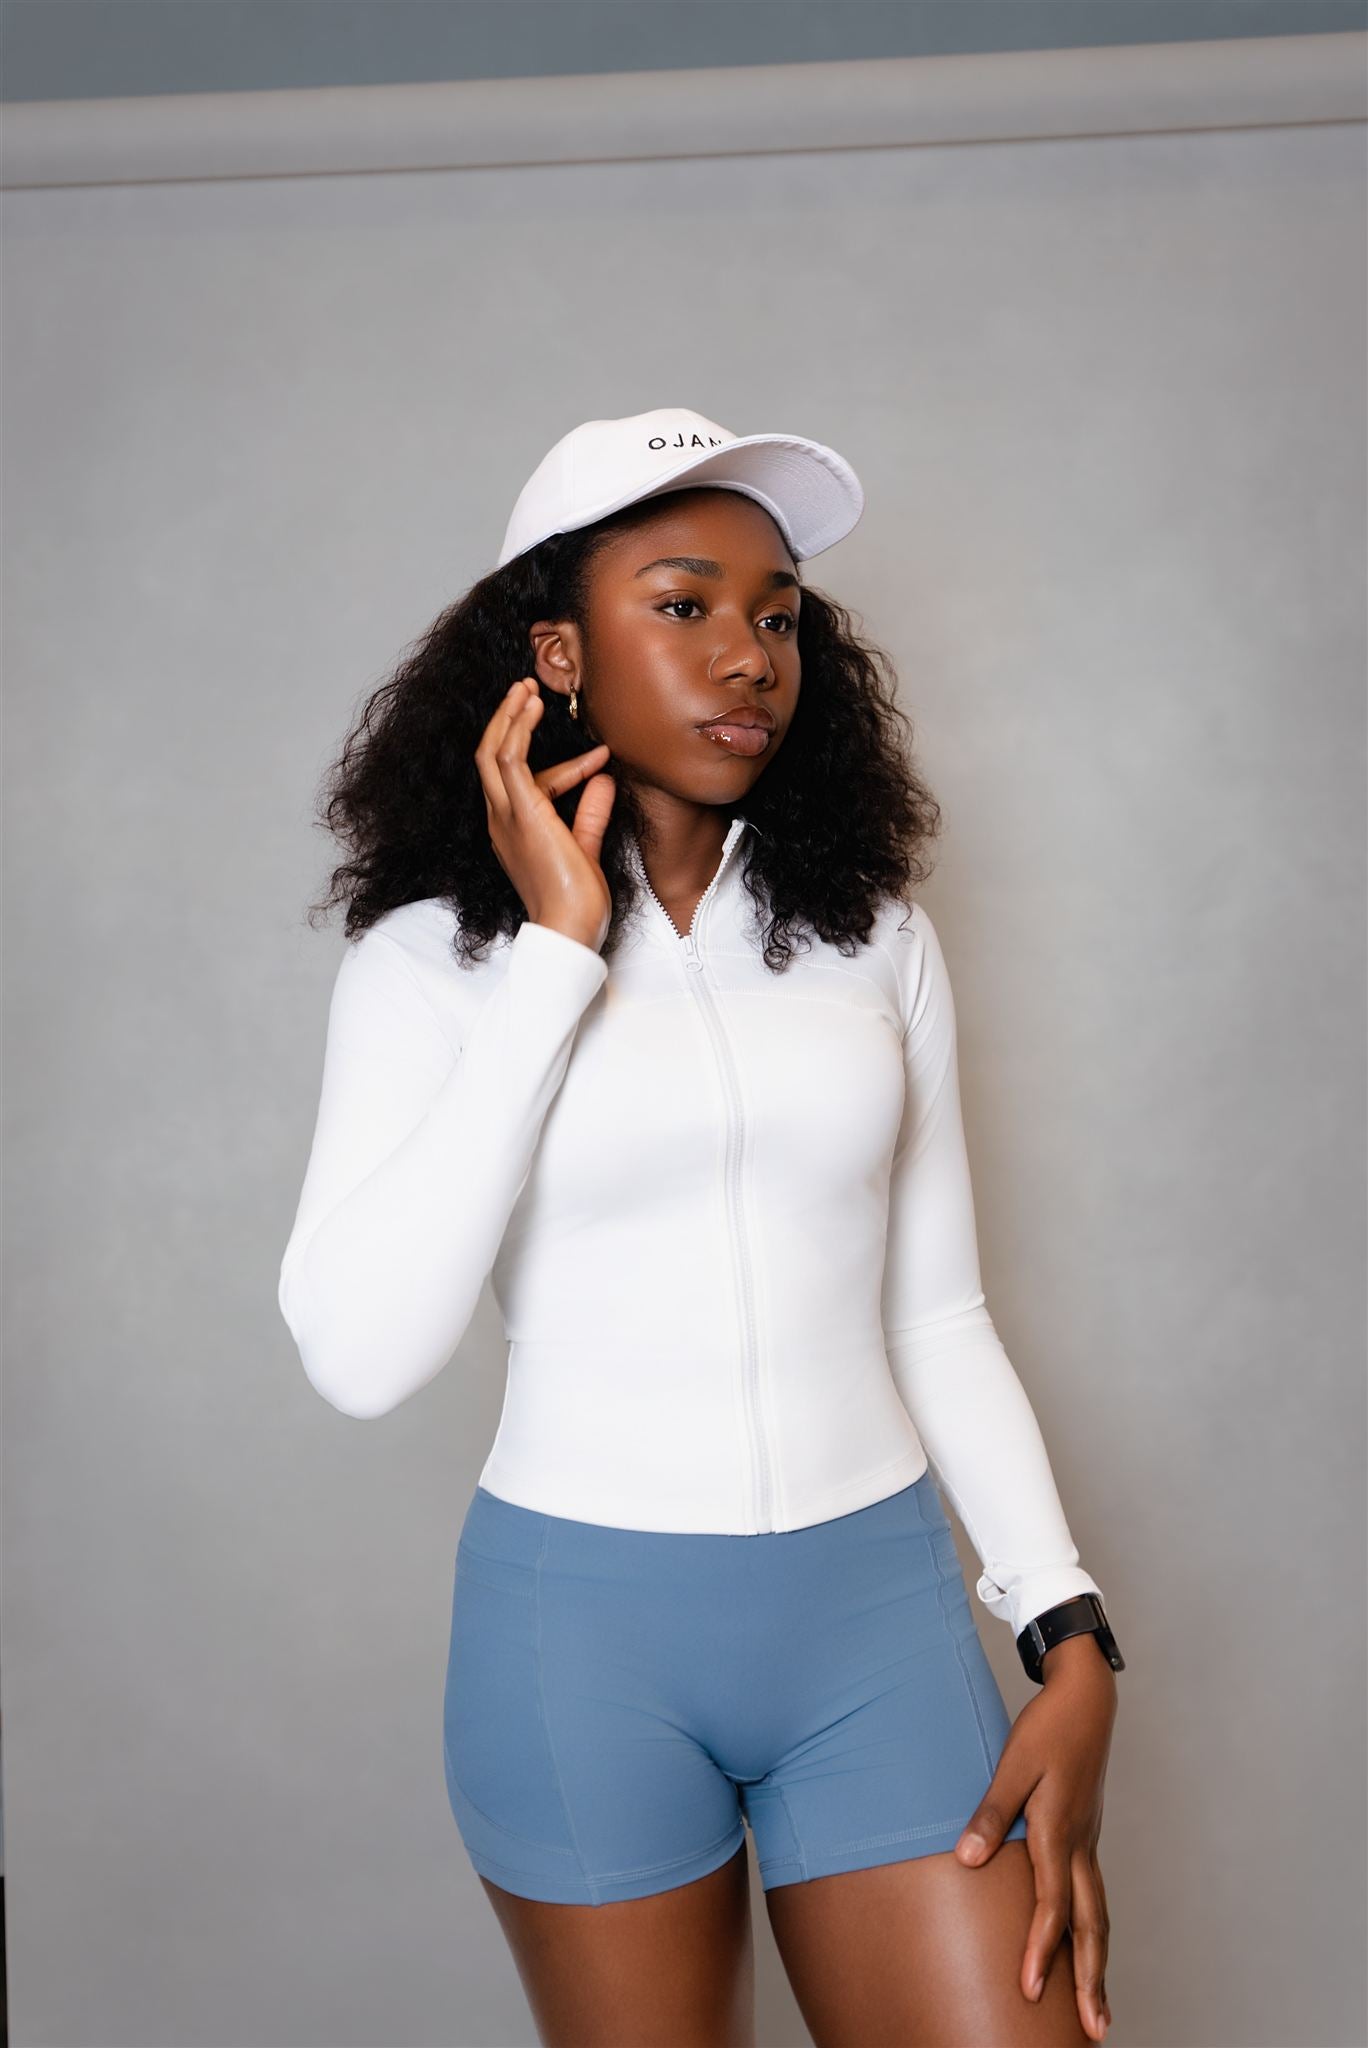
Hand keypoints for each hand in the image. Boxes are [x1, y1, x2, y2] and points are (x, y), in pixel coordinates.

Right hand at [474, 677, 615, 950]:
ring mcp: (506, 815)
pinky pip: (510, 758)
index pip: (526, 785)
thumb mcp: (585, 846)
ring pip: (493, 751)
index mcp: (512, 830)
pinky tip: (532, 706)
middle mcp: (501, 819)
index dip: (564, 766)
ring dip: (509, 715)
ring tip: (527, 686)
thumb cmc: (575, 900)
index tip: (599, 755)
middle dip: (506, 721)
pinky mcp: (520, 812)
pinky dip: (518, 727)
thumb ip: (591, 813)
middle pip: (489, 757)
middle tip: (525, 690)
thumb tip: (604, 779)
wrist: (569, 928)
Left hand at [953, 1639, 1116, 2041]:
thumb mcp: (1012, 1764)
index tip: (1028, 1990)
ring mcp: (1088, 1841)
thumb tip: (966, 1858)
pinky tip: (1087, 1946)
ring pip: (1098, 1914)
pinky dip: (1094, 1931)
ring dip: (1098, 1964)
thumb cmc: (1047, 1728)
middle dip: (1090, 1981)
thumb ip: (990, 1812)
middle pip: (1090, 1925)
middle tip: (1095, 2031)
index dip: (1039, 1949)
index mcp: (1058, 1831)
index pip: (1051, 1905)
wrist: (1086, 1699)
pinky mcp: (1086, 1835)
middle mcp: (1079, 1845)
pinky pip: (1094, 1895)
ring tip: (1098, 2009)